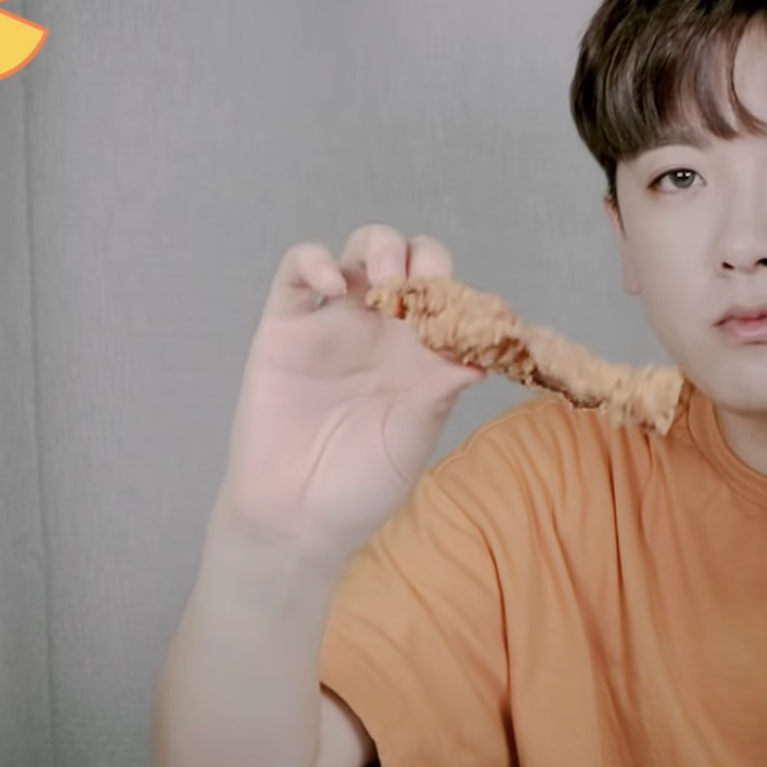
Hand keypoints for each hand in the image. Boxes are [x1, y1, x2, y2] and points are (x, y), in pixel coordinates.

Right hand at [216, 225, 484, 564]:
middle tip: (421, 291)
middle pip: (410, 261)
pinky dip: (314, 260)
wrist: (297, 518)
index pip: (450, 298)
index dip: (462, 295)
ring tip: (385, 281)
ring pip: (358, 252)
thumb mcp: (413, 441)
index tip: (466, 319)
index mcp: (422, 356)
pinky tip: (331, 282)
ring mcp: (334, 325)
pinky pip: (295, 273)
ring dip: (379, 248)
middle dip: (423, 260)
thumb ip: (439, 392)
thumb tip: (481, 353)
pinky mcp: (285, 328)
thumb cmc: (361, 487)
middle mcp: (382, 332)